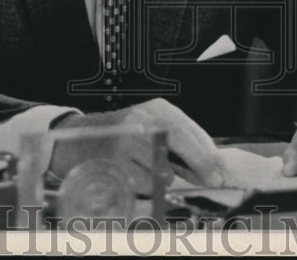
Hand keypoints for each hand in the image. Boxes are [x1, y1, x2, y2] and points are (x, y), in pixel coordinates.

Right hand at [50, 99, 223, 191]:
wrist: (74, 138)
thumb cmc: (119, 136)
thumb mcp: (149, 128)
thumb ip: (177, 143)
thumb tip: (209, 166)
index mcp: (155, 108)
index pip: (189, 130)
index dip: (208, 153)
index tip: (221, 170)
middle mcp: (141, 119)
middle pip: (181, 142)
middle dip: (201, 165)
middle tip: (215, 179)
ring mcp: (126, 140)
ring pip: (162, 170)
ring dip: (167, 179)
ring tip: (153, 172)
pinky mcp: (113, 161)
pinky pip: (142, 184)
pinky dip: (146, 187)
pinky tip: (137, 179)